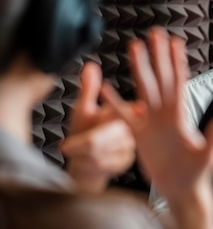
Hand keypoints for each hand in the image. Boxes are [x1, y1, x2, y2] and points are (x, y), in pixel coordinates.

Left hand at [61, 62, 135, 191]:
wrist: (85, 162)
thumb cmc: (83, 132)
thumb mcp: (82, 110)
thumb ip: (88, 90)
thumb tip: (90, 65)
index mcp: (120, 111)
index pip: (124, 109)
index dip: (121, 111)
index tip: (116, 119)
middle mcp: (129, 127)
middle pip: (110, 133)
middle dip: (86, 142)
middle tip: (66, 147)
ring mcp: (130, 145)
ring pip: (104, 150)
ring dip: (84, 154)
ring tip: (76, 153)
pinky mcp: (127, 161)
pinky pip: (106, 162)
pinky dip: (89, 163)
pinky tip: (85, 162)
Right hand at [101, 26, 212, 228]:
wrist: (182, 190)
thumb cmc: (198, 174)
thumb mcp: (210, 154)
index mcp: (181, 117)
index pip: (177, 84)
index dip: (176, 63)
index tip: (174, 42)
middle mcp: (166, 115)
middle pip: (160, 79)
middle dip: (157, 56)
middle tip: (153, 34)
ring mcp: (151, 123)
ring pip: (143, 91)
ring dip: (139, 70)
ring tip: (133, 48)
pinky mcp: (139, 136)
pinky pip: (124, 116)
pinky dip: (115, 103)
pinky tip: (106, 88)